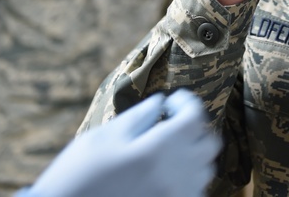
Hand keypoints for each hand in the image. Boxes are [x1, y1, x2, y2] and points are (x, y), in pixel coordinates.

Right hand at [19, 90, 219, 196]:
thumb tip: (161, 102)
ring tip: (169, 151)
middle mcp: (175, 175)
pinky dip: (187, 180)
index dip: (187, 103)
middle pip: (210, 144)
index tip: (173, 101)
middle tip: (173, 125)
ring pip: (206, 171)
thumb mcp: (102, 138)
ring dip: (194, 155)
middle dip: (196, 129)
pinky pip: (195, 193)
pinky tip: (165, 176)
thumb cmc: (78, 175)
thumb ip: (138, 117)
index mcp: (158, 150)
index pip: (195, 118)